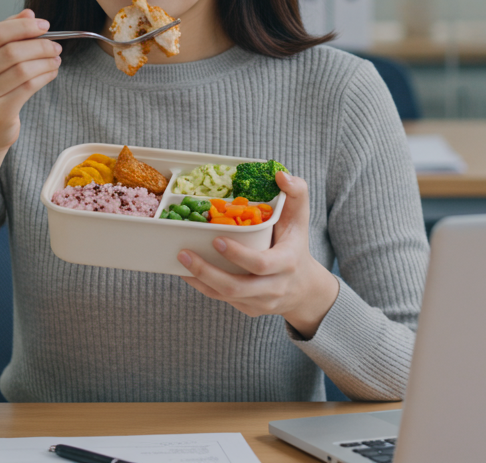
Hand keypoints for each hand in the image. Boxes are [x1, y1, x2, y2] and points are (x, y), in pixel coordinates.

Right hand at [0, 10, 60, 206]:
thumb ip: (5, 37)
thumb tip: (28, 13)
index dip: (22, 26)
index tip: (43, 25)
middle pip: (11, 51)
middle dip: (39, 44)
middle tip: (55, 44)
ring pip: (23, 69)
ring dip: (45, 60)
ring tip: (55, 57)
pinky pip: (29, 87)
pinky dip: (45, 75)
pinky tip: (52, 71)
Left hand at [177, 171, 338, 337]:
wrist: (304, 288)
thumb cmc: (297, 246)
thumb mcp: (300, 219)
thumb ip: (296, 193)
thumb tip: (280, 175)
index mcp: (286, 263)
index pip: (261, 264)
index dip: (238, 255)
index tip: (216, 240)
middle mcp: (274, 288)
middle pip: (237, 288)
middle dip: (207, 272)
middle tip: (183, 253)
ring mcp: (260, 303)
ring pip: (225, 296)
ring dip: (199, 279)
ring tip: (180, 259)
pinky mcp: (249, 310)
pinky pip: (222, 300)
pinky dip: (202, 286)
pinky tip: (187, 271)